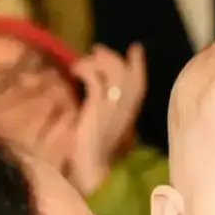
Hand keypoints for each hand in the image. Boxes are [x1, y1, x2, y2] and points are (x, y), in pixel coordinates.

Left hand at [67, 43, 145, 194]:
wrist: (91, 167)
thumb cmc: (94, 147)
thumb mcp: (105, 121)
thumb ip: (107, 103)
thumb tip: (99, 82)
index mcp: (131, 110)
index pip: (141, 81)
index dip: (138, 63)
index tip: (135, 48)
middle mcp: (126, 105)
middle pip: (126, 69)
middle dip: (110, 56)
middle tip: (94, 52)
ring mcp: (113, 105)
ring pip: (111, 69)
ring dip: (95, 60)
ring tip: (80, 64)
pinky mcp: (97, 106)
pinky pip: (94, 77)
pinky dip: (84, 69)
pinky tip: (74, 73)